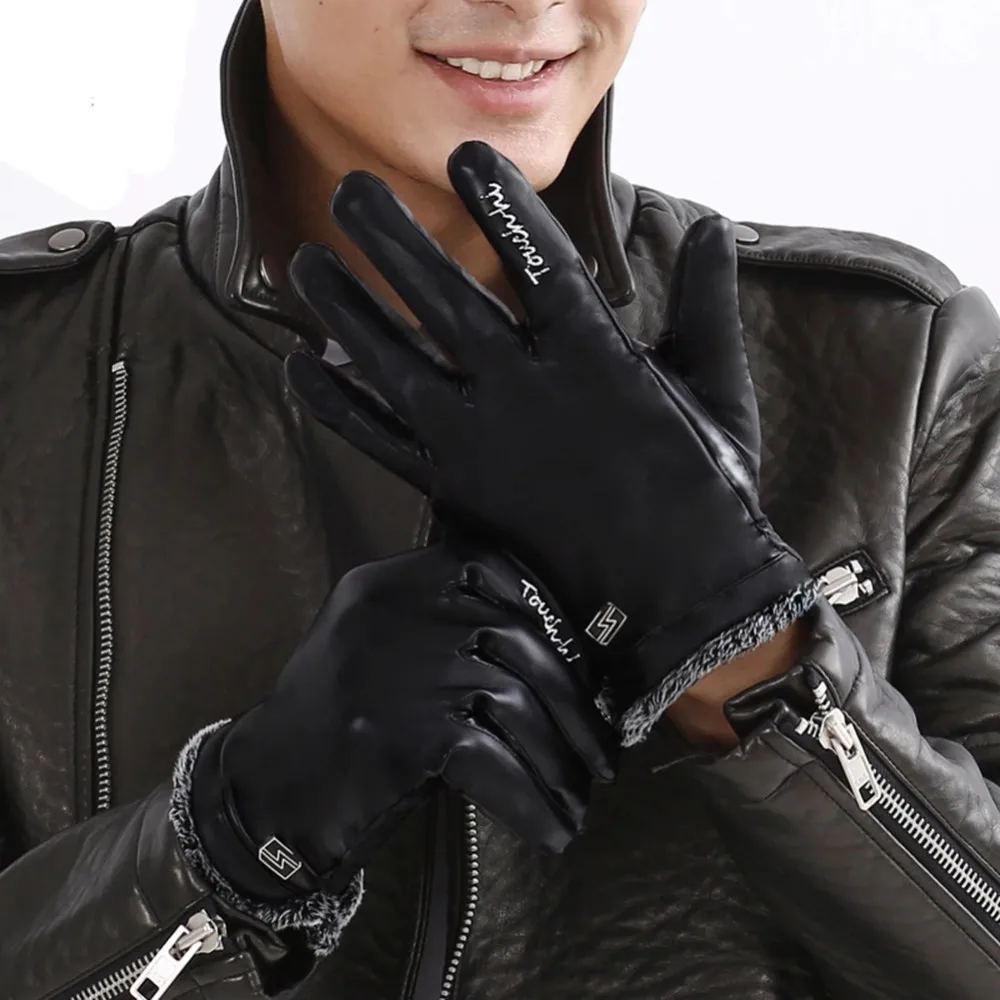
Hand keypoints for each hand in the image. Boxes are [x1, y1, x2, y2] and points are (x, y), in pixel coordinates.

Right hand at [189, 536, 616, 903]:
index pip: (493, 567)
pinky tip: (550, 828)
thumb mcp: (378, 645)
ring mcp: (400, 669)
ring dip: (560, 760)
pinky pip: (494, 761)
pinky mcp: (403, 732)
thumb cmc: (337, 718)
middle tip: (600, 751)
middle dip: (572, 704)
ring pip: (514, 702)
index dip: (551, 615)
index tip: (581, 667)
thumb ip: (443, 626)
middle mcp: (397, 611)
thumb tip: (551, 654)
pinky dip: (531, 800)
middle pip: (518, 640)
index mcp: (391, 582)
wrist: (267, 787)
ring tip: (580, 798)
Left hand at [285, 141, 816, 744]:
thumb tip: (714, 227)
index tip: (466, 158)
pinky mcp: (456, 489)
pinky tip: (302, 368)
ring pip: (394, 364)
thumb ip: (706, 301)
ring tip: (304, 263)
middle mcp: (526, 393)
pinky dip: (339, 405)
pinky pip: (382, 442)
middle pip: (443, 300)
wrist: (676, 593)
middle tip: (350, 189)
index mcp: (596, 357)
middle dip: (390, 239)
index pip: (539, 259)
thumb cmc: (705, 487)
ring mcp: (481, 444)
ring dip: (345, 310)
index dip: (501, 203)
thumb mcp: (717, 386)